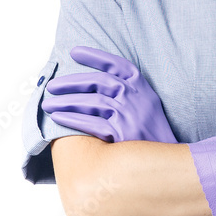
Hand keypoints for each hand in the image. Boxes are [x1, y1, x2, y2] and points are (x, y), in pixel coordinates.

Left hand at [41, 46, 176, 143]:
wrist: (168, 163)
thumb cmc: (152, 134)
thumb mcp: (147, 106)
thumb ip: (128, 93)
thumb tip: (96, 85)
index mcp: (143, 88)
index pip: (117, 64)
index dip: (95, 56)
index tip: (74, 52)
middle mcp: (137, 98)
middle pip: (99, 82)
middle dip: (72, 82)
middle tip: (51, 85)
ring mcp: (130, 115)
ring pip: (92, 102)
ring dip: (66, 101)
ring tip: (48, 104)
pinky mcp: (122, 134)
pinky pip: (92, 123)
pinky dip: (73, 119)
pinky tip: (59, 118)